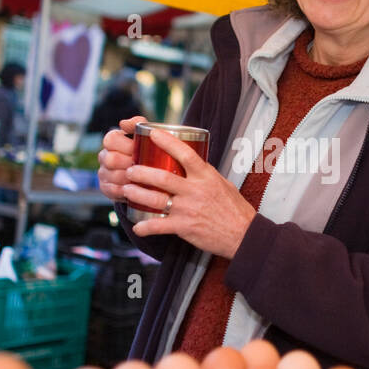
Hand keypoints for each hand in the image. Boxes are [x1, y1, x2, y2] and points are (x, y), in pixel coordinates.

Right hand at [98, 116, 147, 202]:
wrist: (149, 173)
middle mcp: (104, 156)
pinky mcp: (106, 188)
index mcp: (112, 141)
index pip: (110, 140)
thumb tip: (123, 123)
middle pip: (111, 159)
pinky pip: (113, 190)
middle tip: (144, 166)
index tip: (138, 149)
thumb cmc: (147, 150)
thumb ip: (137, 124)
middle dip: (129, 163)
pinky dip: (127, 190)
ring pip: (113, 176)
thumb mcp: (145, 135)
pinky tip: (138, 189)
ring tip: (144, 178)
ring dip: (130, 178)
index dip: (125, 145)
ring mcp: (103, 173)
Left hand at [123, 126, 256, 258]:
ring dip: (137, 194)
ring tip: (126, 189)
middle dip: (141, 172)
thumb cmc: (234, 208)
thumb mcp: (221, 183)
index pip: (186, 154)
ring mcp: (189, 209)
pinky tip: (137, 225)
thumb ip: (203, 174)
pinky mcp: (185, 227)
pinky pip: (159, 225)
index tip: (153, 134)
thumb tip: (189, 162)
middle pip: (162, 178)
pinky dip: (145, 226)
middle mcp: (196, 191)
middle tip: (129, 169)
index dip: (168, 142)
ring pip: (156, 199)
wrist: (243, 234)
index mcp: (206, 177)